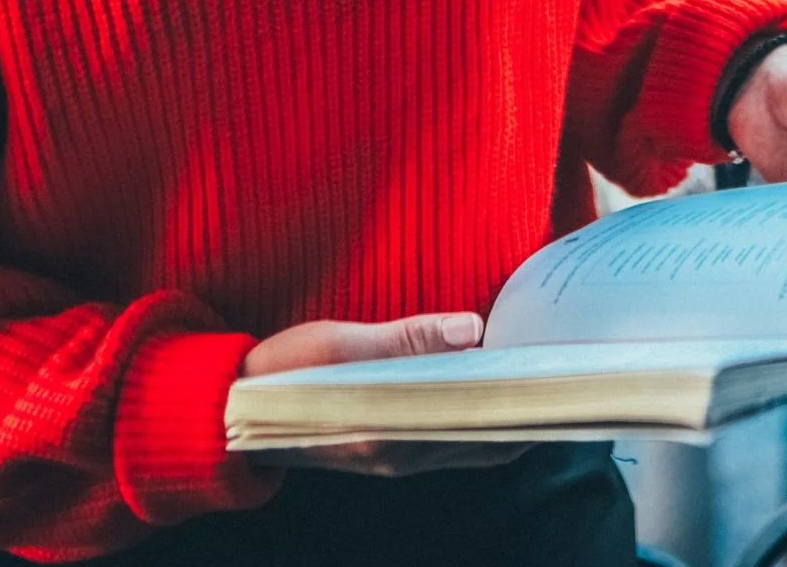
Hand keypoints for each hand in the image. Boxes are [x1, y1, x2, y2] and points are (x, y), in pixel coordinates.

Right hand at [241, 311, 529, 475]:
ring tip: (535, 370)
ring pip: (470, 441)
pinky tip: (490, 381)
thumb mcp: (339, 346)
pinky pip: (449, 436)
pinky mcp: (388, 445)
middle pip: (486, 441)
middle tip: (561, 369)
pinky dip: (477, 412)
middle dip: (525, 409)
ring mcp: (395, 457)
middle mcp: (400, 458)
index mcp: (390, 438)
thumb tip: (472, 329)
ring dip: (504, 410)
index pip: (480, 431)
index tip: (557, 373)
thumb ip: (406, 338)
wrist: (225, 410)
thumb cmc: (278, 374)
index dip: (523, 405)